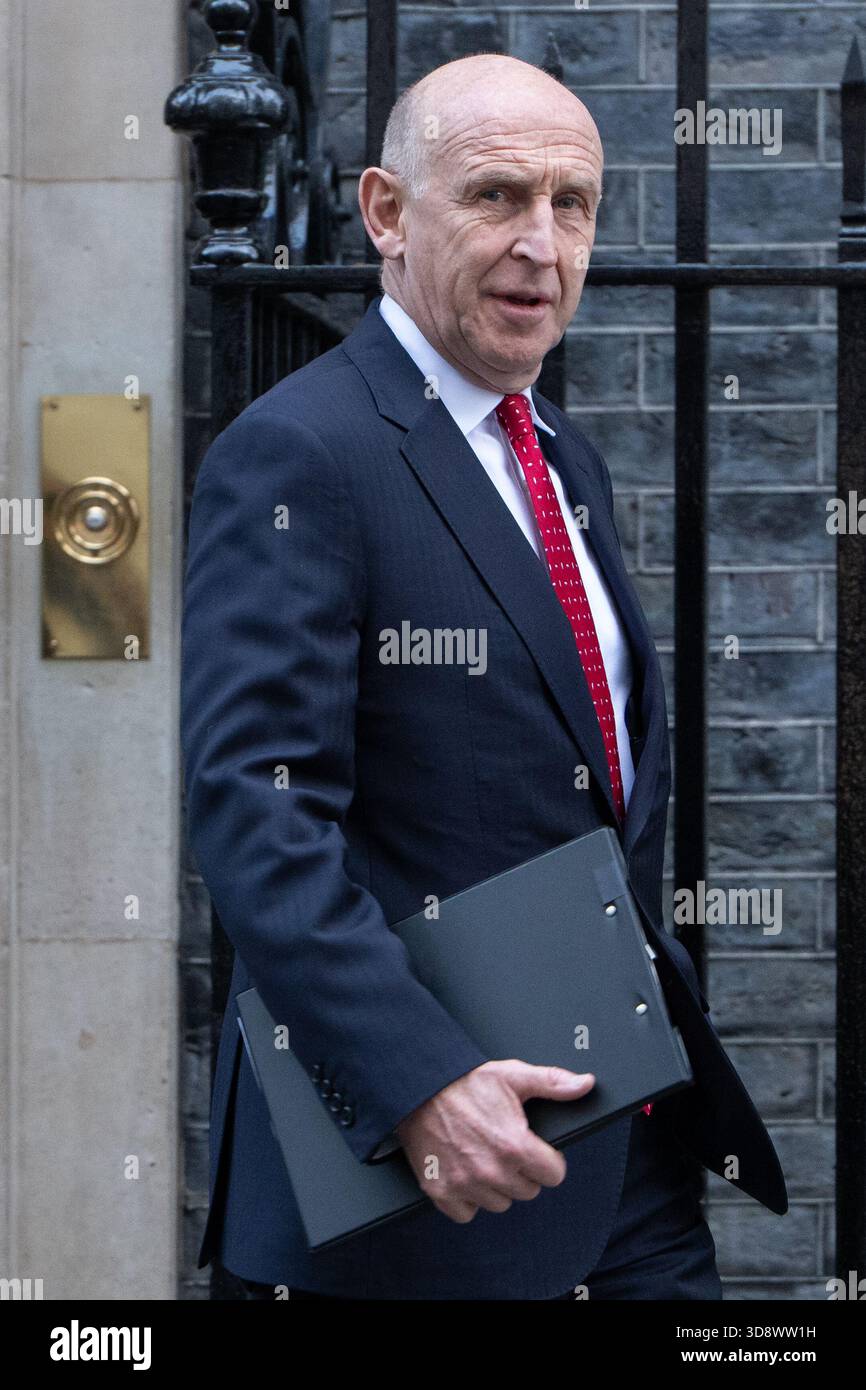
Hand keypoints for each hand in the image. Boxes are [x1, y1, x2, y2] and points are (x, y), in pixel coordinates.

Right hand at [394, 1059, 594, 1223]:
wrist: (417, 1088)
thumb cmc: (465, 1082)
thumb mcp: (513, 1075)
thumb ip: (553, 1082)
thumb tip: (586, 1085)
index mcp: (515, 1146)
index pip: (554, 1175)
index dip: (547, 1159)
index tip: (535, 1148)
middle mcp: (492, 1171)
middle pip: (528, 1191)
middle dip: (522, 1171)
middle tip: (504, 1147)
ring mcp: (465, 1185)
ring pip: (500, 1203)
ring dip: (496, 1186)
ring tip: (483, 1156)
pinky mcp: (441, 1193)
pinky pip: (467, 1213)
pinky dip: (467, 1198)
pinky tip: (464, 1172)